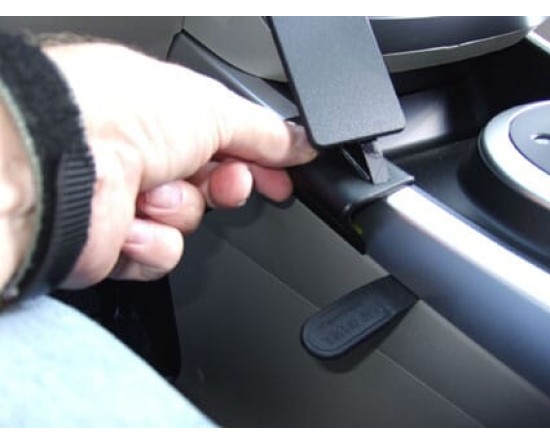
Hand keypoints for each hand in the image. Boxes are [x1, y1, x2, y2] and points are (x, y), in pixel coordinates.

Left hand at [44, 43, 316, 286]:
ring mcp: (125, 199)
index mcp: (162, 116)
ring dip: (178, 211)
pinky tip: (130, 223)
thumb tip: (300, 143)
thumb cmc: (117, 115)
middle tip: (227, 183)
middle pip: (211, 185)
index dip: (260, 160)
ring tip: (151, 192)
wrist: (60, 163)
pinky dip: (151, 242)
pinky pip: (160, 254)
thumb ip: (264, 132)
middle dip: (225, 186)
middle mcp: (142, 155)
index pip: (226, 142)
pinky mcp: (112, 243)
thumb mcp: (213, 108)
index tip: (286, 173)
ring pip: (188, 223)